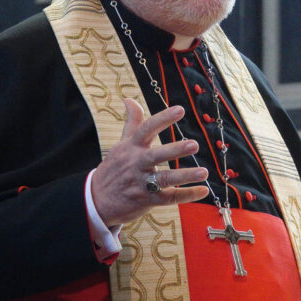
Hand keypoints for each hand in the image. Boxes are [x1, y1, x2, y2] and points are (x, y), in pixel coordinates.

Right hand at [90, 99, 209, 224]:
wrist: (96, 200)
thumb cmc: (114, 168)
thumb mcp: (121, 144)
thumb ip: (132, 123)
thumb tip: (129, 99)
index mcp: (132, 147)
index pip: (147, 129)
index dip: (163, 119)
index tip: (180, 109)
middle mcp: (137, 164)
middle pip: (156, 155)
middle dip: (175, 150)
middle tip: (194, 145)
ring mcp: (142, 183)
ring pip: (165, 178)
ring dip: (185, 175)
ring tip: (204, 171)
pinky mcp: (147, 200)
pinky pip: (169, 198)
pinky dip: (186, 195)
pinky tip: (203, 190)